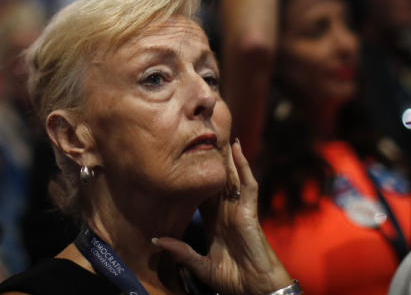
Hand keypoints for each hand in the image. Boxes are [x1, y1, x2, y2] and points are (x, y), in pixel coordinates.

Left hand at [154, 141, 291, 294]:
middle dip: (210, 158)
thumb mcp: (199, 264)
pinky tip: (238, 149)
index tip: (180, 158)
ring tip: (218, 131)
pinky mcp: (250, 211)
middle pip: (217, 179)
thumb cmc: (232, 279)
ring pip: (232, 175)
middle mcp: (226, 211)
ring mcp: (239, 209)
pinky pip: (247, 184)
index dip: (194, 176)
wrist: (255, 289)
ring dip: (227, 154)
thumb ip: (180, 251)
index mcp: (214, 221)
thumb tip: (156, 240)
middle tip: (200, 135)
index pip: (202, 193)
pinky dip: (243, 166)